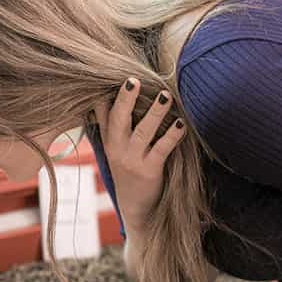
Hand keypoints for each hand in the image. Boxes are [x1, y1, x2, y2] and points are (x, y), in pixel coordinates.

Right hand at [92, 78, 185, 230]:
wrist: (136, 210)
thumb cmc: (130, 172)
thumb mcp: (116, 149)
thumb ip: (115, 124)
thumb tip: (115, 93)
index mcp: (108, 140)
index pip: (101, 112)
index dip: (104, 92)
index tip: (109, 72)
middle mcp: (116, 148)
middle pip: (118, 118)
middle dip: (125, 98)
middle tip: (133, 79)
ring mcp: (131, 160)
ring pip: (142, 131)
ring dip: (154, 112)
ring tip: (165, 95)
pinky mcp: (149, 171)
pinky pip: (161, 149)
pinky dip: (172, 135)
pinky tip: (180, 123)